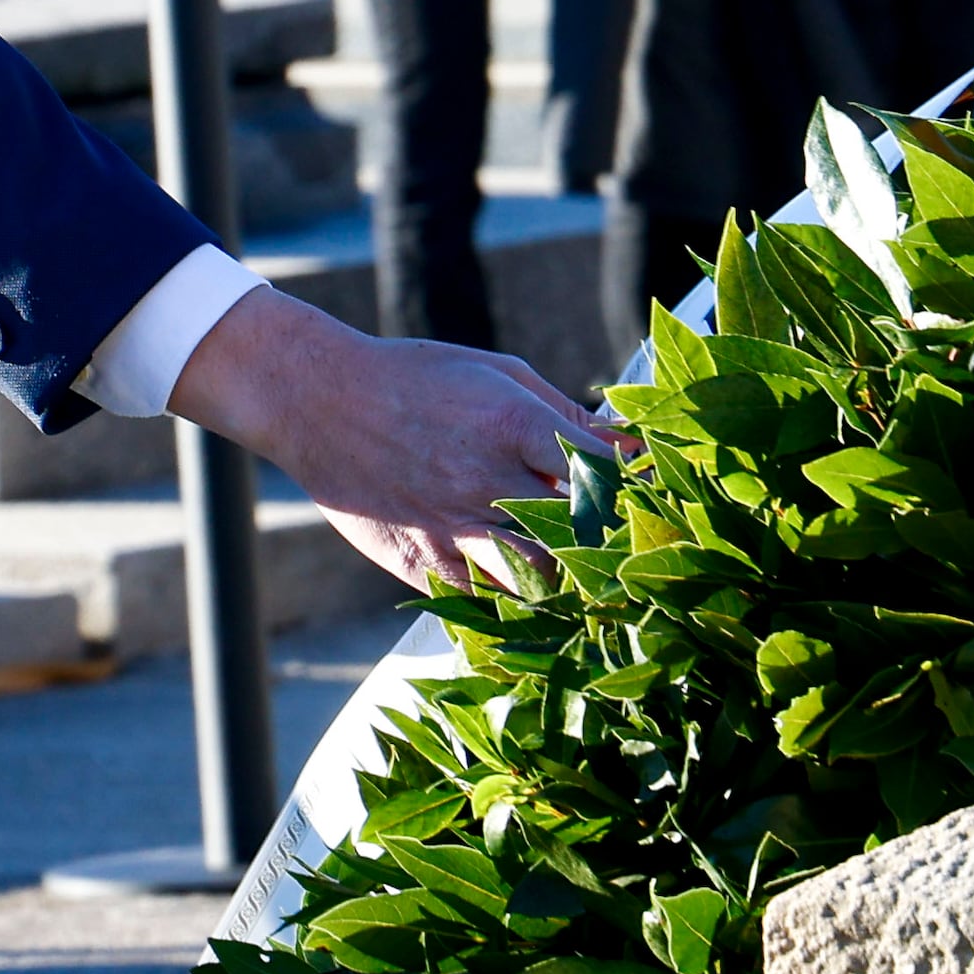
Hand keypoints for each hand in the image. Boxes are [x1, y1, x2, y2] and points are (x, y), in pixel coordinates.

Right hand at [165, 283, 623, 593]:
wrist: (317, 402)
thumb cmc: (417, 377)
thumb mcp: (497, 373)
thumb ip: (565, 413)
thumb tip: (627, 439)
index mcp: (512, 424)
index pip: (602, 470)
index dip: (638, 488)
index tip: (656, 494)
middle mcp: (487, 481)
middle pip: (580, 536)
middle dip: (614, 545)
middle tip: (638, 550)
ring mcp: (453, 529)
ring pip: (538, 581)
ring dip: (570, 582)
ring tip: (593, 580)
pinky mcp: (424, 563)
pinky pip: (486, 600)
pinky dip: (517, 599)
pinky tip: (533, 591)